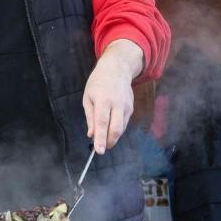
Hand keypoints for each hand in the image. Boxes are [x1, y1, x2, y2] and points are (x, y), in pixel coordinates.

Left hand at [82, 39, 142, 153]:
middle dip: (109, 142)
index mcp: (103, 100)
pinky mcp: (131, 108)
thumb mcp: (88, 97)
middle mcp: (117, 104)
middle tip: (102, 148)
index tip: (99, 151)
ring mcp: (126, 106)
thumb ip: (90, 117)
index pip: (102, 123)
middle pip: (116, 128)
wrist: (117, 69)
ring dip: (113, 137)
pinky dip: (117, 129)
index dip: (101, 138)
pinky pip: (124, 123)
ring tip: (104, 139)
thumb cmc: (98, 83)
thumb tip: (91, 135)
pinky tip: (110, 128)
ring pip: (121, 128)